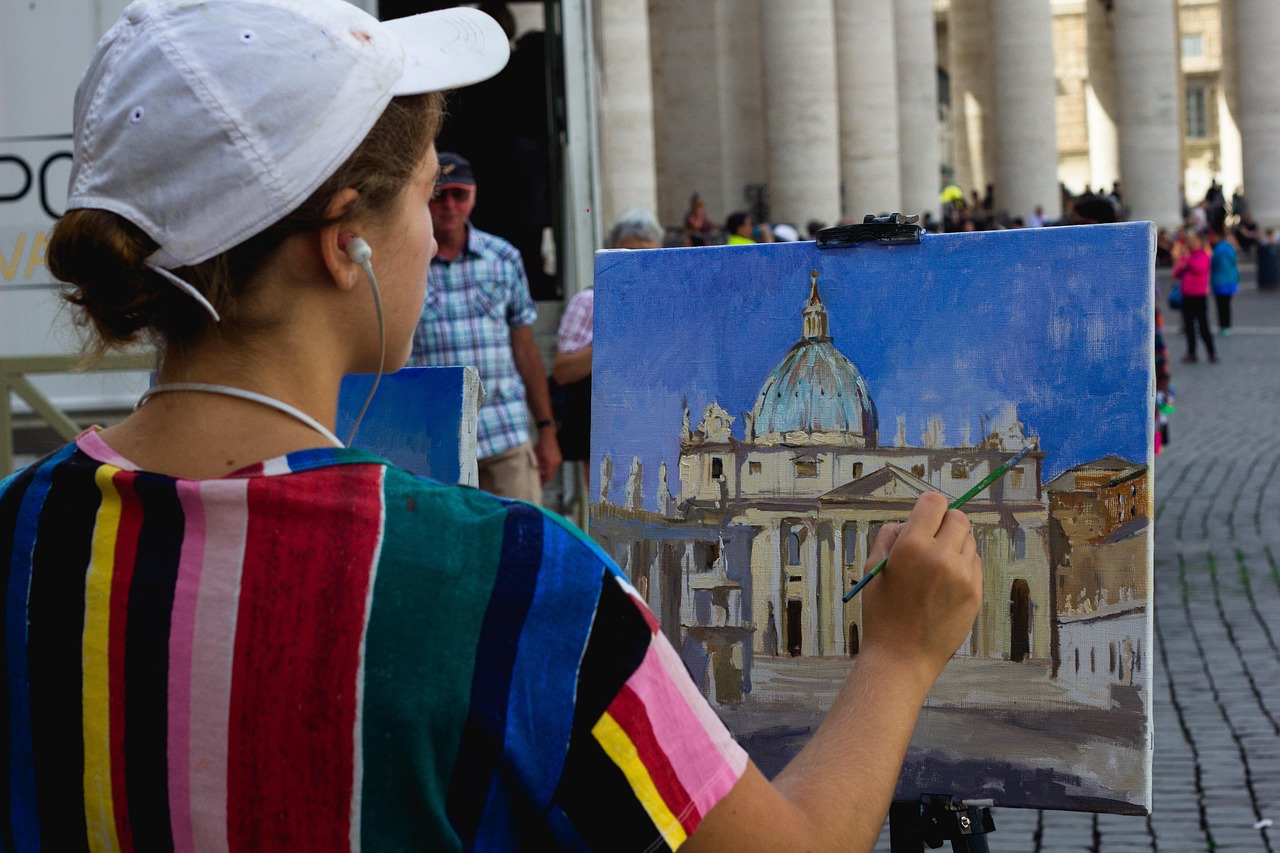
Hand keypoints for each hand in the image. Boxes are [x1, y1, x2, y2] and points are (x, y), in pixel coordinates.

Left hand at [535, 428, 561, 484]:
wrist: (548, 435)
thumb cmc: (542, 444)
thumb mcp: (537, 456)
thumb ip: (537, 465)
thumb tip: (535, 472)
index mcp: (551, 463)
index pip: (548, 476)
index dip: (543, 481)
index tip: (539, 484)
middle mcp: (556, 463)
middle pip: (551, 474)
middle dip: (545, 478)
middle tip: (540, 481)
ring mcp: (558, 460)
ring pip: (553, 470)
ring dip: (547, 473)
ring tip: (541, 475)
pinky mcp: (558, 457)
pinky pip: (554, 466)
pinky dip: (549, 468)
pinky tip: (544, 468)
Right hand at [860, 492, 982, 678]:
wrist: (902, 657)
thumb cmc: (882, 612)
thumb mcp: (873, 569)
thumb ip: (890, 536)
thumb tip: (910, 521)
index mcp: (912, 546)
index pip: (934, 503)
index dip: (928, 507)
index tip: (923, 518)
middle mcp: (942, 556)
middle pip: (958, 518)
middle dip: (944, 524)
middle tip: (931, 541)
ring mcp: (963, 575)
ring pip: (969, 540)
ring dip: (955, 545)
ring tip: (936, 568)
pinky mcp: (976, 592)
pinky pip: (975, 563)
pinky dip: (962, 565)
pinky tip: (944, 583)